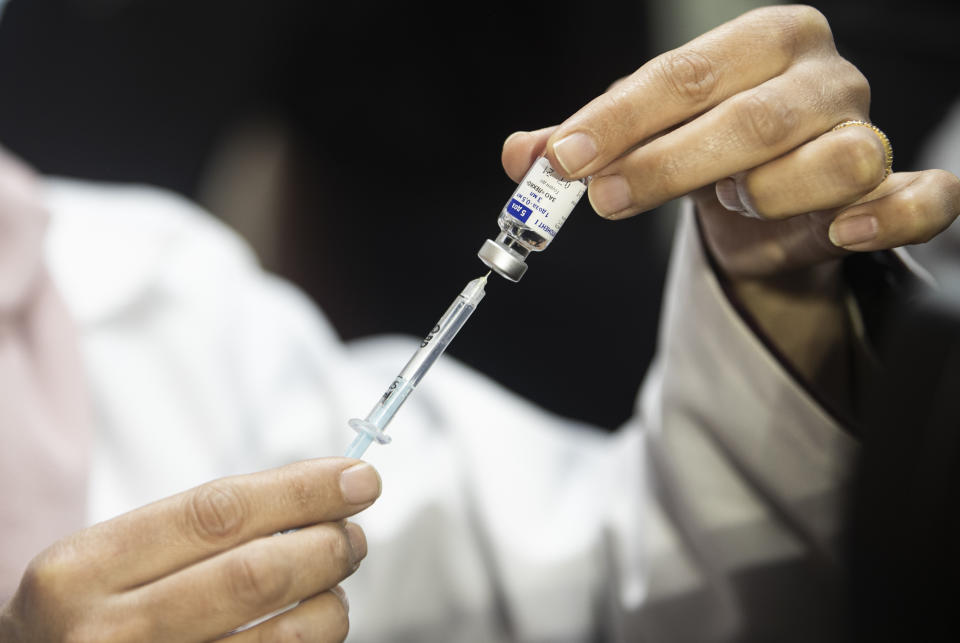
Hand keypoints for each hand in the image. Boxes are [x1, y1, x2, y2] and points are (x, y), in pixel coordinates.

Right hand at [0, 458, 380, 641]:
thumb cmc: (98, 610)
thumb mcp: (116, 557)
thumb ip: (208, 526)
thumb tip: (325, 493)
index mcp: (86, 568)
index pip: (218, 512)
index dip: (301, 491)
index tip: (357, 478)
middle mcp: (107, 634)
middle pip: (256, 575)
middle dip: (327, 546)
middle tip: (354, 536)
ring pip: (282, 640)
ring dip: (330, 605)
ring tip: (332, 587)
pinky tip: (307, 626)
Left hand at [500, 5, 959, 278]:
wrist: (766, 200)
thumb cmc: (706, 151)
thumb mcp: (643, 137)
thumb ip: (585, 143)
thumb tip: (522, 155)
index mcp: (762, 40)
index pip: (684, 74)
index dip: (618, 119)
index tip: (563, 159)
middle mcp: (823, 77)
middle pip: (749, 119)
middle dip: (667, 164)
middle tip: (606, 199)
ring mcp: (866, 130)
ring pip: (831, 160)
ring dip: (766, 191)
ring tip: (730, 203)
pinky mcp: (895, 188)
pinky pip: (920, 199)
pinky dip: (891, 213)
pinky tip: (844, 231)